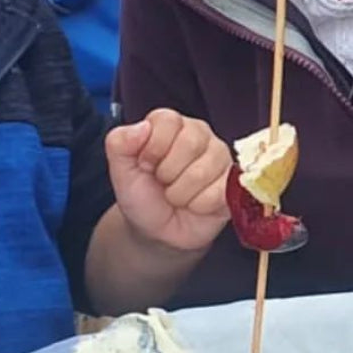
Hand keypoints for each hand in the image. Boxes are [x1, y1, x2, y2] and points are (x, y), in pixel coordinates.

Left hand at [105, 109, 231, 253]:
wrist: (156, 231)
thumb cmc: (141, 194)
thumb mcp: (120, 169)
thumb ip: (119, 142)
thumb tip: (142, 127)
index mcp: (170, 123)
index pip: (167, 121)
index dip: (152, 148)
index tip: (145, 165)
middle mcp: (199, 133)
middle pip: (190, 144)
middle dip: (167, 173)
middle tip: (163, 182)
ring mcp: (220, 157)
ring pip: (203, 172)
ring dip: (181, 193)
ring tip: (176, 195)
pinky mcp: (233, 182)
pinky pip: (220, 192)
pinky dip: (199, 205)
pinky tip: (194, 205)